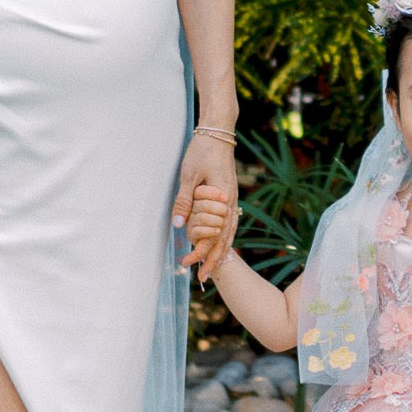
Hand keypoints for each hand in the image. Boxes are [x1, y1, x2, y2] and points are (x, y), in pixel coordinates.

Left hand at [175, 130, 238, 277]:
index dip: (201, 250)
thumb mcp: (189, 175)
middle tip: (203, 278)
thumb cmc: (202, 151)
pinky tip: (221, 246)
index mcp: (222, 198)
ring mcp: (233, 200)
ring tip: (212, 268)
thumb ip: (184, 200)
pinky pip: (230, 223)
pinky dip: (225, 238)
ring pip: (230, 232)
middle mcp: (231, 202)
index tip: (189, 263)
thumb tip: (179, 224)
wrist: (219, 133)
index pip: (214, 233)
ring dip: (220, 251)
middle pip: (225, 237)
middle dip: (213, 259)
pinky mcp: (230, 197)